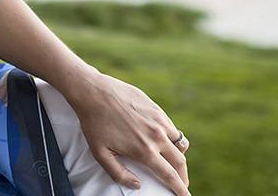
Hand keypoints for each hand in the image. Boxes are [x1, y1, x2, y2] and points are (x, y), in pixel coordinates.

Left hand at [69, 72, 189, 195]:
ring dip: (179, 156)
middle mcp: (156, 135)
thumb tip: (137, 184)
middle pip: (180, 162)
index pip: (170, 175)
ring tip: (173, 163)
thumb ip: (119, 174)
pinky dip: (172, 139)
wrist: (93, 92)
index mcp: (144, 150)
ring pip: (180, 143)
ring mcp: (158, 120)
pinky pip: (172, 128)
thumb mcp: (100, 154)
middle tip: (182, 183)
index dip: (180, 189)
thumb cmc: (94, 123)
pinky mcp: (156, 108)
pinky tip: (164, 141)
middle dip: (184, 176)